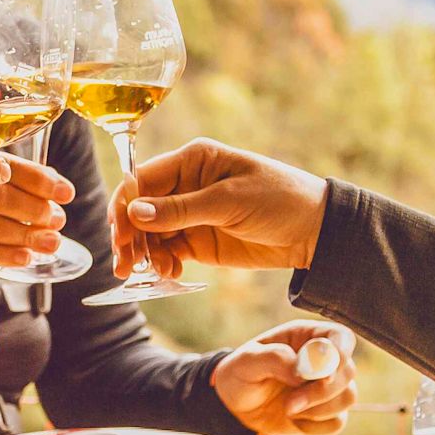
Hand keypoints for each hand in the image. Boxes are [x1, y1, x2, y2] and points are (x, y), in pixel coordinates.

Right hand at [110, 138, 327, 276]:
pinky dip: (162, 264)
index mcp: (192, 161)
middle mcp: (185, 185)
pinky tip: (169, 273)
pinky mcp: (197, 240)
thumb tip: (134, 212)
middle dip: (129, 236)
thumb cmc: (279, 200)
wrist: (315, 231)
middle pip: (139, 209)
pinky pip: (167, 251)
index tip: (119, 235)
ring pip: (149, 234)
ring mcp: (189, 214)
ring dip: (144, 254)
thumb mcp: (230, 202)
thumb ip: (181, 209)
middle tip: (125, 265)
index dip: (125, 206)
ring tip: (155, 273)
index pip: (142, 179)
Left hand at [214, 321, 357, 434]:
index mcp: (307, 337)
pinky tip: (294, 420)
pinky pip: (337, 422)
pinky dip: (315, 427)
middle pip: (348, 371)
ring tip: (288, 409)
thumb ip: (275, 358)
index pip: (341, 337)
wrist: (234, 405)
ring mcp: (326, 386)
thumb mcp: (247, 360)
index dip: (339, 354)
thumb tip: (303, 371)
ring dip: (318, 410)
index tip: (321, 375)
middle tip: (290, 403)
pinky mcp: (324, 412)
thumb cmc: (241, 373)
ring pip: (348, 397)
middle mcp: (322, 360)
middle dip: (321, 391)